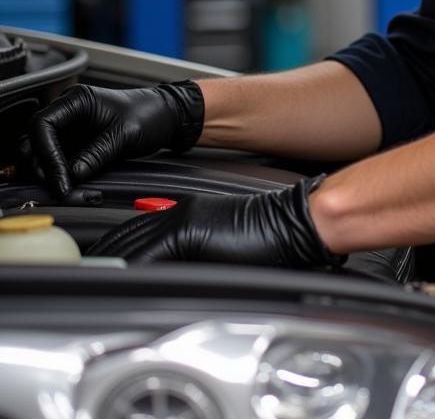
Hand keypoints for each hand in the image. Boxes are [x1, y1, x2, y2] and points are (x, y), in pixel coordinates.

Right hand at [18, 81, 204, 197]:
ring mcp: (72, 129)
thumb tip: (73, 173)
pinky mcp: (77, 143)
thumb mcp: (125, 134)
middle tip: (60, 187)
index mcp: (78, 100)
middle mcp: (69, 112)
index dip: (46, 152)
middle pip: (37, 140)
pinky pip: (60, 161)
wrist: (167, 116)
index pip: (43, 125)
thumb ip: (98, 153)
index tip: (58, 174)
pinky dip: (62, 175)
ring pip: (45, 154)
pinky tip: (72, 187)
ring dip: (51, 173)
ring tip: (67, 190)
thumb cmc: (150, 114)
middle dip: (44, 166)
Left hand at [88, 177, 344, 267]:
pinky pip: (148, 255)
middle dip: (105, 252)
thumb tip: (169, 271)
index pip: (138, 229)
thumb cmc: (271, 235)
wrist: (291, 221)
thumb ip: (193, 250)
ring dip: (112, 259)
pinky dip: (130, 268)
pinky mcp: (189, 231)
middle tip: (89, 268)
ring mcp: (184, 219)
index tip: (102, 260)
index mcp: (189, 213)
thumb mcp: (224, 242)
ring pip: (132, 243)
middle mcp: (181, 211)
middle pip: (127, 233)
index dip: (115, 246)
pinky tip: (121, 276)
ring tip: (96, 273)